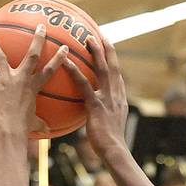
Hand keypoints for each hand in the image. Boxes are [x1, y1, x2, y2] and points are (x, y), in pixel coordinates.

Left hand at [0, 26, 68, 137]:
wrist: (7, 132)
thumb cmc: (21, 130)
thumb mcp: (33, 124)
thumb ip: (40, 123)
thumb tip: (49, 130)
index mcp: (33, 88)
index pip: (49, 70)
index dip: (58, 59)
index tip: (65, 48)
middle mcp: (20, 79)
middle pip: (31, 55)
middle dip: (37, 39)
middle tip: (40, 26)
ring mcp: (5, 79)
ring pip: (0, 57)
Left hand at [62, 34, 127, 158]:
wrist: (114, 151)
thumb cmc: (109, 144)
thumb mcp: (107, 127)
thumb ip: (101, 116)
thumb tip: (93, 116)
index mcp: (119, 98)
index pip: (117, 74)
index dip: (113, 60)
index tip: (109, 46)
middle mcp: (116, 94)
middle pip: (112, 65)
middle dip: (107, 49)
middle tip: (99, 34)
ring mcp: (107, 98)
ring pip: (102, 69)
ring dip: (96, 52)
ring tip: (87, 39)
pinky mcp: (96, 105)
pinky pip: (84, 85)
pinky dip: (75, 72)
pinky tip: (65, 63)